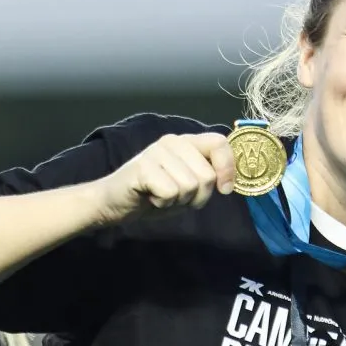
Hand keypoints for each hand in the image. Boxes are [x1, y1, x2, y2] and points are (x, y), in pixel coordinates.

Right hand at [94, 133, 235, 225]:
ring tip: (162, 195)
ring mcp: (157, 152)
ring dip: (179, 201)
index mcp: (187, 142)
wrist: (115, 202)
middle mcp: (173, 141)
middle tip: (177, 197)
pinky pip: (171, 193)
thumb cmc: (155, 194)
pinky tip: (151, 197)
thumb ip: (208, 177)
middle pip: (207, 175)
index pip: (220, 142)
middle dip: (198, 197)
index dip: (228, 168)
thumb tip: (230, 182)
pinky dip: (163, 203)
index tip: (225, 189)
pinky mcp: (143, 167)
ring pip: (190, 186)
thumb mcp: (189, 186)